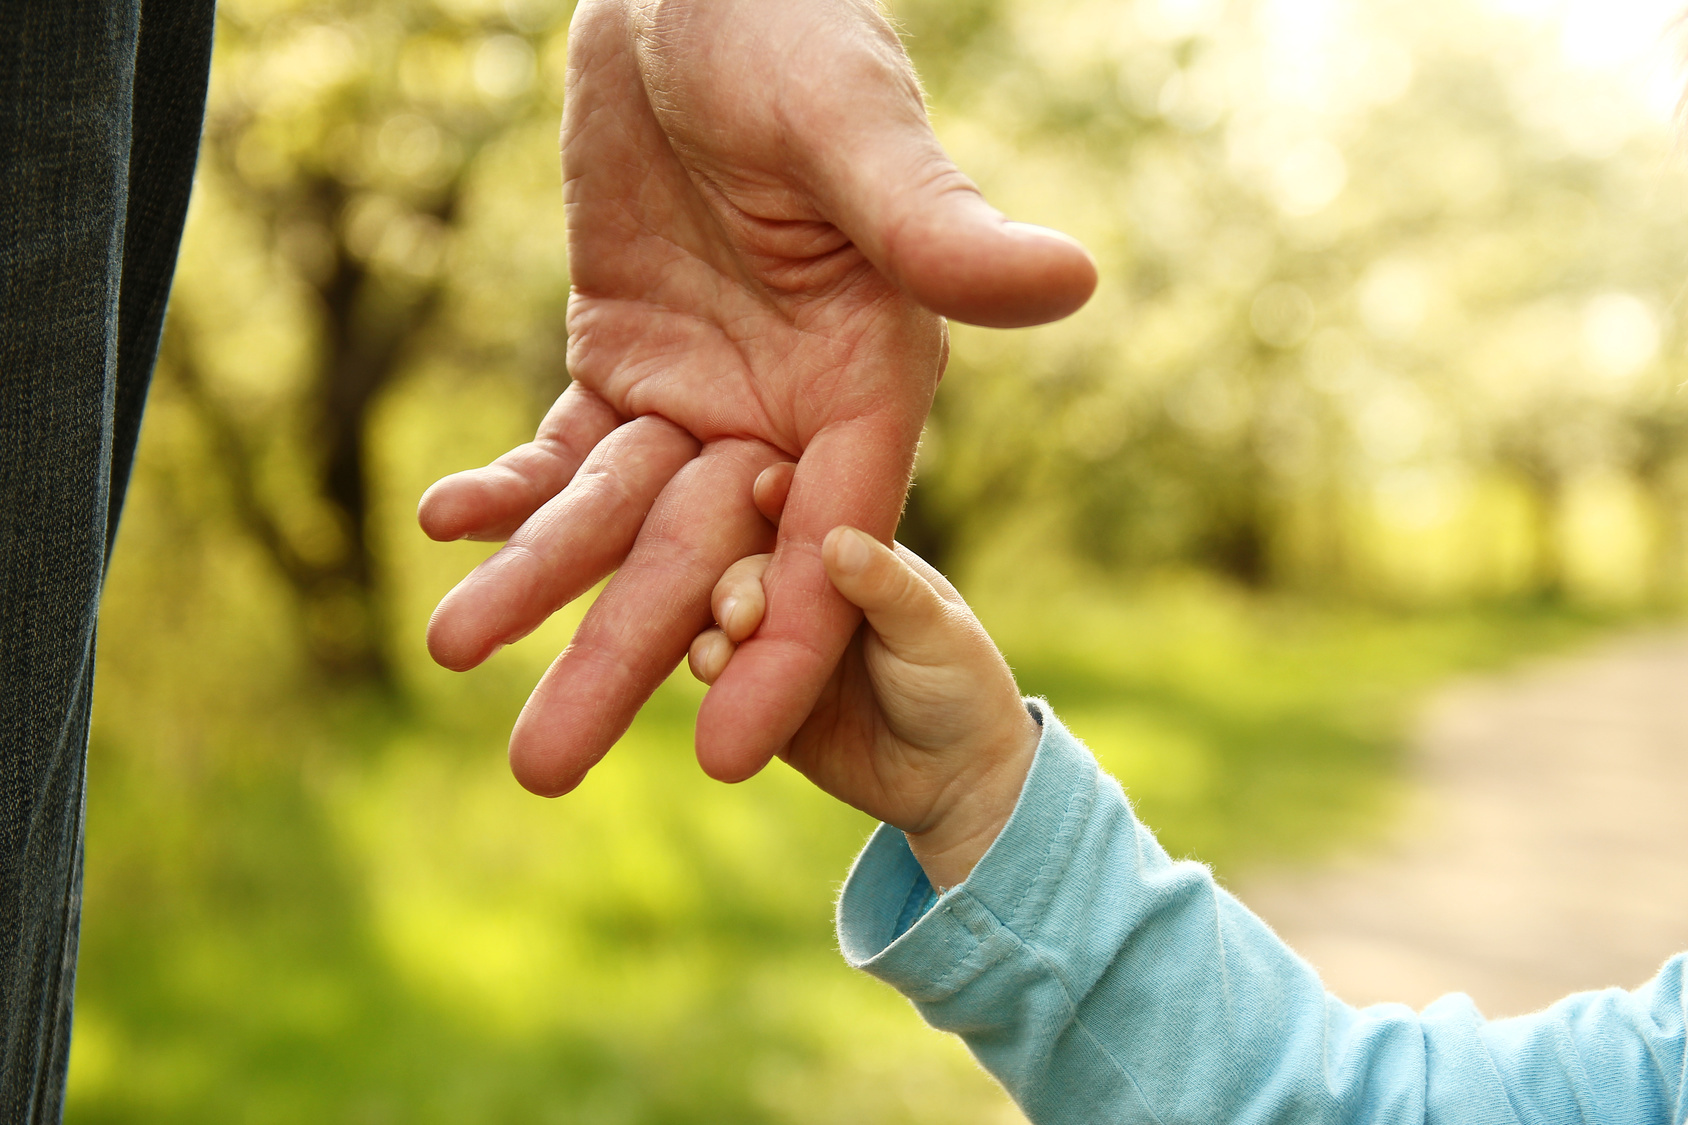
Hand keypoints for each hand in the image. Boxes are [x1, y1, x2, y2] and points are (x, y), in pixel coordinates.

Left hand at [418, 0, 1094, 796]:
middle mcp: (789, 412)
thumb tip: (1071, 283)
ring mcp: (705, 393)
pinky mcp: (625, 360)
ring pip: (619, 519)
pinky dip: (512, 488)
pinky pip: (566, 451)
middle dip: (626, 658)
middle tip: (541, 767)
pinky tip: (449, 525)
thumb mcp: (856, 136)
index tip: (721, 754)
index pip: (827, 544)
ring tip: (448, 653)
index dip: (780, 649)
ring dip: (537, 586)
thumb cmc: (795, 42)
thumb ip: (940, 231)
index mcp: (867, 385)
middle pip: (707, 561)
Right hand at [688, 466, 1038, 889]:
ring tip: (723, 648)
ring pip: (728, 623)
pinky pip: (726, 682)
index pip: (807, 518)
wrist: (956, 782)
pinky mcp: (763, 699)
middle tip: (742, 614)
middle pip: (753, 570)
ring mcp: (782, 648)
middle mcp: (809, 597)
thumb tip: (837, 537)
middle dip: (738, 585)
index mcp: (855, 561)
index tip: (764, 488)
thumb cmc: (962, 687)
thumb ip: (886, 588)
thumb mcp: (935, 632)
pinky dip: (714, 674)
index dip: (778, 500)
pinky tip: (712, 676)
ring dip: (715, 630)